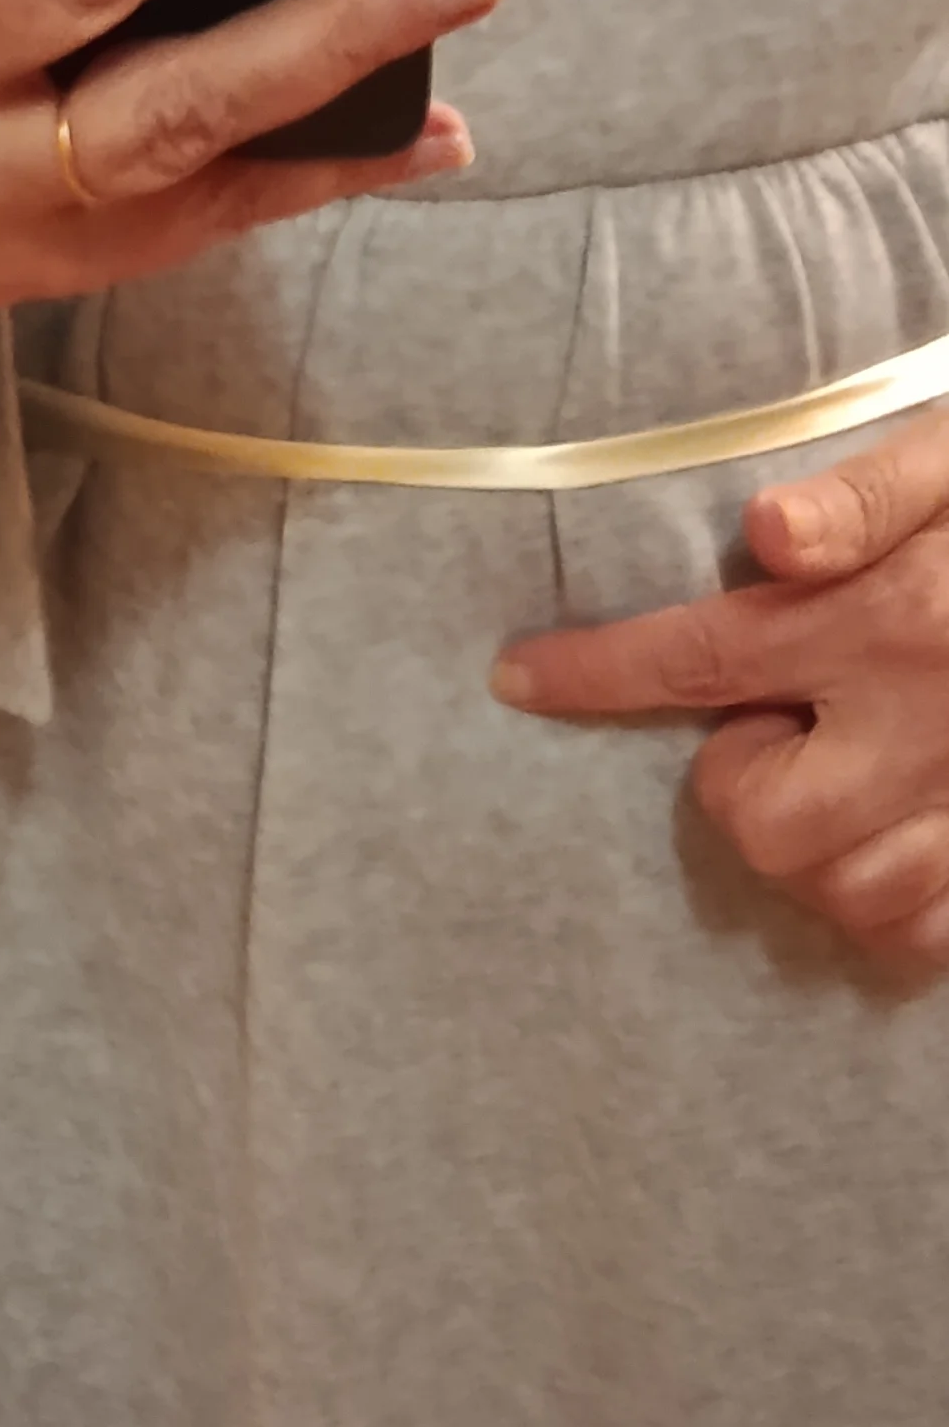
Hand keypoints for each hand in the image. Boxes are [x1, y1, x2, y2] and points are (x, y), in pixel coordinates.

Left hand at [488, 413, 948, 963]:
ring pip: (842, 890)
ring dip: (818, 841)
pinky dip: (895, 901)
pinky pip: (922, 935)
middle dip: (743, 779)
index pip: (703, 659)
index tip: (518, 677)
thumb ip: (869, 490)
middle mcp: (939, 723)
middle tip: (784, 718)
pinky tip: (905, 829)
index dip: (594, 673)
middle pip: (763, 819)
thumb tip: (767, 534)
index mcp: (899, 618)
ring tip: (852, 767)